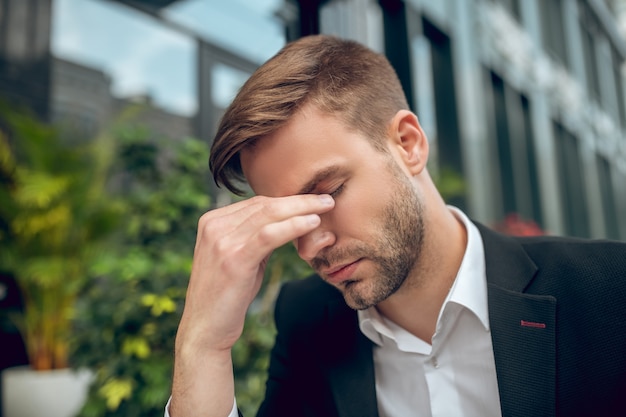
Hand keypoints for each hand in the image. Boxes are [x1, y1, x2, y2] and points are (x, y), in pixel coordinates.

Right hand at [176, 193, 334, 354]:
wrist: (204, 328)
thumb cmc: (226, 295)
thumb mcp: (239, 258)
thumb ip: (257, 238)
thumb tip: (289, 223)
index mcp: (212, 221)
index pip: (256, 203)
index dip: (287, 200)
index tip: (312, 200)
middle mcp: (214, 226)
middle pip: (264, 204)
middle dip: (299, 199)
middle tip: (326, 198)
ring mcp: (221, 240)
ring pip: (269, 214)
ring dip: (302, 208)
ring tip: (326, 206)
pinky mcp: (234, 258)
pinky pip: (269, 234)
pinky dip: (294, 225)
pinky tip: (312, 223)